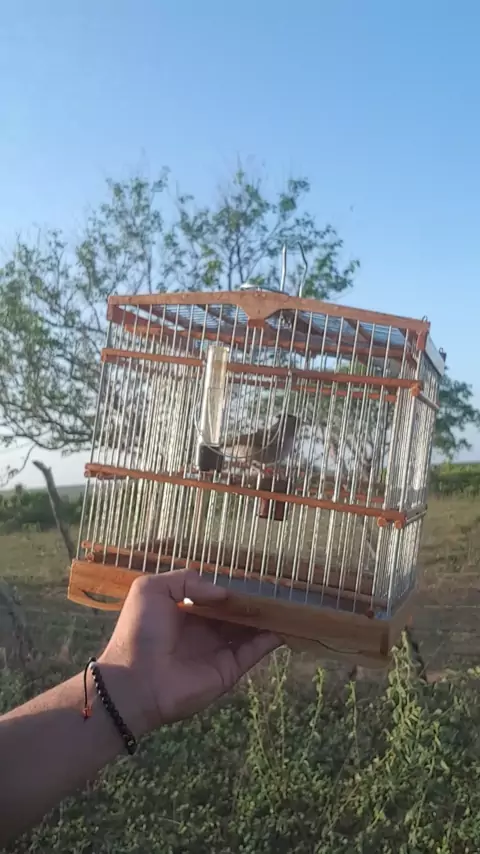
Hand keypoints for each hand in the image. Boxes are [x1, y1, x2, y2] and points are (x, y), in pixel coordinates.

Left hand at [99, 569, 280, 735]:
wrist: (135, 680)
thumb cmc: (141, 631)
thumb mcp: (152, 589)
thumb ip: (186, 580)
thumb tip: (223, 593)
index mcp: (185, 611)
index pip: (214, 597)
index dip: (232, 588)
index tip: (253, 577)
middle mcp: (204, 630)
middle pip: (236, 613)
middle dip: (253, 602)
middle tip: (278, 589)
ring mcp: (218, 650)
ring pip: (249, 630)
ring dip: (267, 618)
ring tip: (288, 604)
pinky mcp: (229, 669)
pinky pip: (254, 651)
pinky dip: (271, 639)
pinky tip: (286, 624)